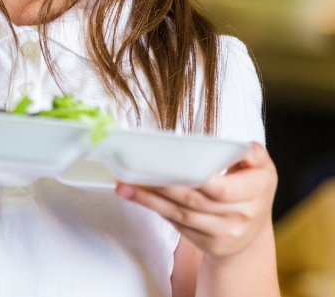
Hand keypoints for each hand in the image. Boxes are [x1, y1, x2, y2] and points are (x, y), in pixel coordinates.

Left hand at [116, 142, 276, 259]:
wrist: (251, 239)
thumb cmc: (253, 193)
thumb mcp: (263, 171)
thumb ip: (254, 155)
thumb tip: (244, 146)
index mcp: (255, 193)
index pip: (221, 189)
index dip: (195, 179)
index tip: (170, 165)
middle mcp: (239, 216)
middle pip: (194, 201)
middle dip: (162, 186)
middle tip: (135, 171)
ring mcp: (221, 232)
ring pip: (180, 214)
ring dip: (149, 200)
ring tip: (125, 185)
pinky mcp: (204, 242)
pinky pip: (177, 223)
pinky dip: (156, 208)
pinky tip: (137, 196)